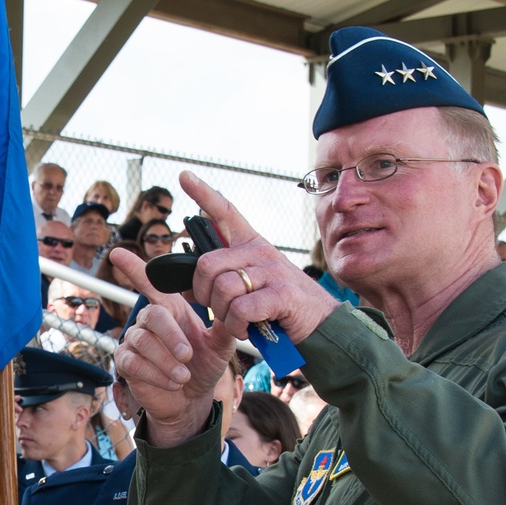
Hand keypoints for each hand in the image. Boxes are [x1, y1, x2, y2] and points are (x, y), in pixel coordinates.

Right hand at [110, 248, 238, 447]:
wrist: (192, 399)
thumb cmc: (203, 366)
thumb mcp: (221, 347)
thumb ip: (226, 328)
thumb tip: (235, 311)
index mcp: (171, 309)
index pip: (150, 283)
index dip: (134, 268)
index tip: (118, 253)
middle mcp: (149, 321)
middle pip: (152, 315)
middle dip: (170, 336)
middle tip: (188, 355)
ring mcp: (134, 341)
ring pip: (143, 341)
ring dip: (166, 361)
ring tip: (184, 376)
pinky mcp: (126, 363)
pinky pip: (134, 363)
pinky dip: (156, 374)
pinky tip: (173, 383)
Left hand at [178, 171, 336, 341]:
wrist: (322, 325)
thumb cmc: (280, 307)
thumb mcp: (251, 286)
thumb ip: (222, 279)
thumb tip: (183, 283)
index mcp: (252, 245)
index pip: (225, 212)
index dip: (203, 193)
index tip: (184, 175)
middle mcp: (261, 252)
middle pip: (207, 264)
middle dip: (203, 294)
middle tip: (220, 309)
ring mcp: (272, 272)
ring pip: (222, 289)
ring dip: (223, 315)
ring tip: (239, 323)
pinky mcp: (281, 295)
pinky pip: (241, 309)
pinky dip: (238, 325)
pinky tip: (248, 329)